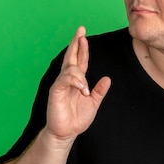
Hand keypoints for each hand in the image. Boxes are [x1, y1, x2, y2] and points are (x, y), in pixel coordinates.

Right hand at [46, 26, 110, 141]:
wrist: (66, 133)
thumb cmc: (77, 119)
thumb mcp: (93, 103)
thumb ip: (99, 91)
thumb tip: (107, 78)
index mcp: (77, 81)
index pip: (80, 60)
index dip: (82, 48)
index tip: (84, 35)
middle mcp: (67, 80)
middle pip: (71, 57)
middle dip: (76, 43)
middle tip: (80, 30)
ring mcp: (61, 84)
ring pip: (70, 68)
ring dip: (80, 75)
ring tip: (85, 89)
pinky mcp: (56, 91)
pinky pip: (65, 80)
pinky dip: (75, 81)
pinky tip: (82, 88)